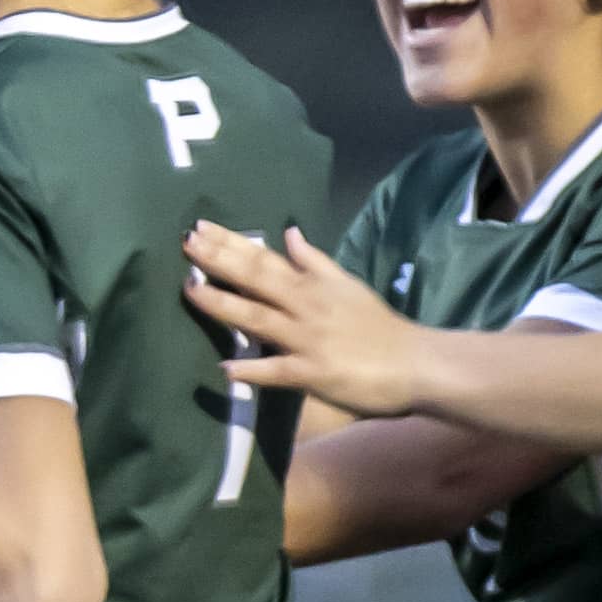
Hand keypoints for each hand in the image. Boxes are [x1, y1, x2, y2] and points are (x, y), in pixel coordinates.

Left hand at [183, 221, 424, 406]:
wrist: (416, 362)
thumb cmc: (380, 327)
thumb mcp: (347, 285)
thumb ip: (315, 262)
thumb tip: (289, 233)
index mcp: (313, 285)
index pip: (265, 258)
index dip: (231, 243)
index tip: (201, 228)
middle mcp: (305, 306)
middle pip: (256, 279)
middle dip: (218, 261)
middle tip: (186, 243)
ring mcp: (307, 339)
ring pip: (258, 318)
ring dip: (223, 305)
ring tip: (191, 291)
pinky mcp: (314, 372)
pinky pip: (278, 371)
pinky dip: (252, 370)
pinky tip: (225, 367)